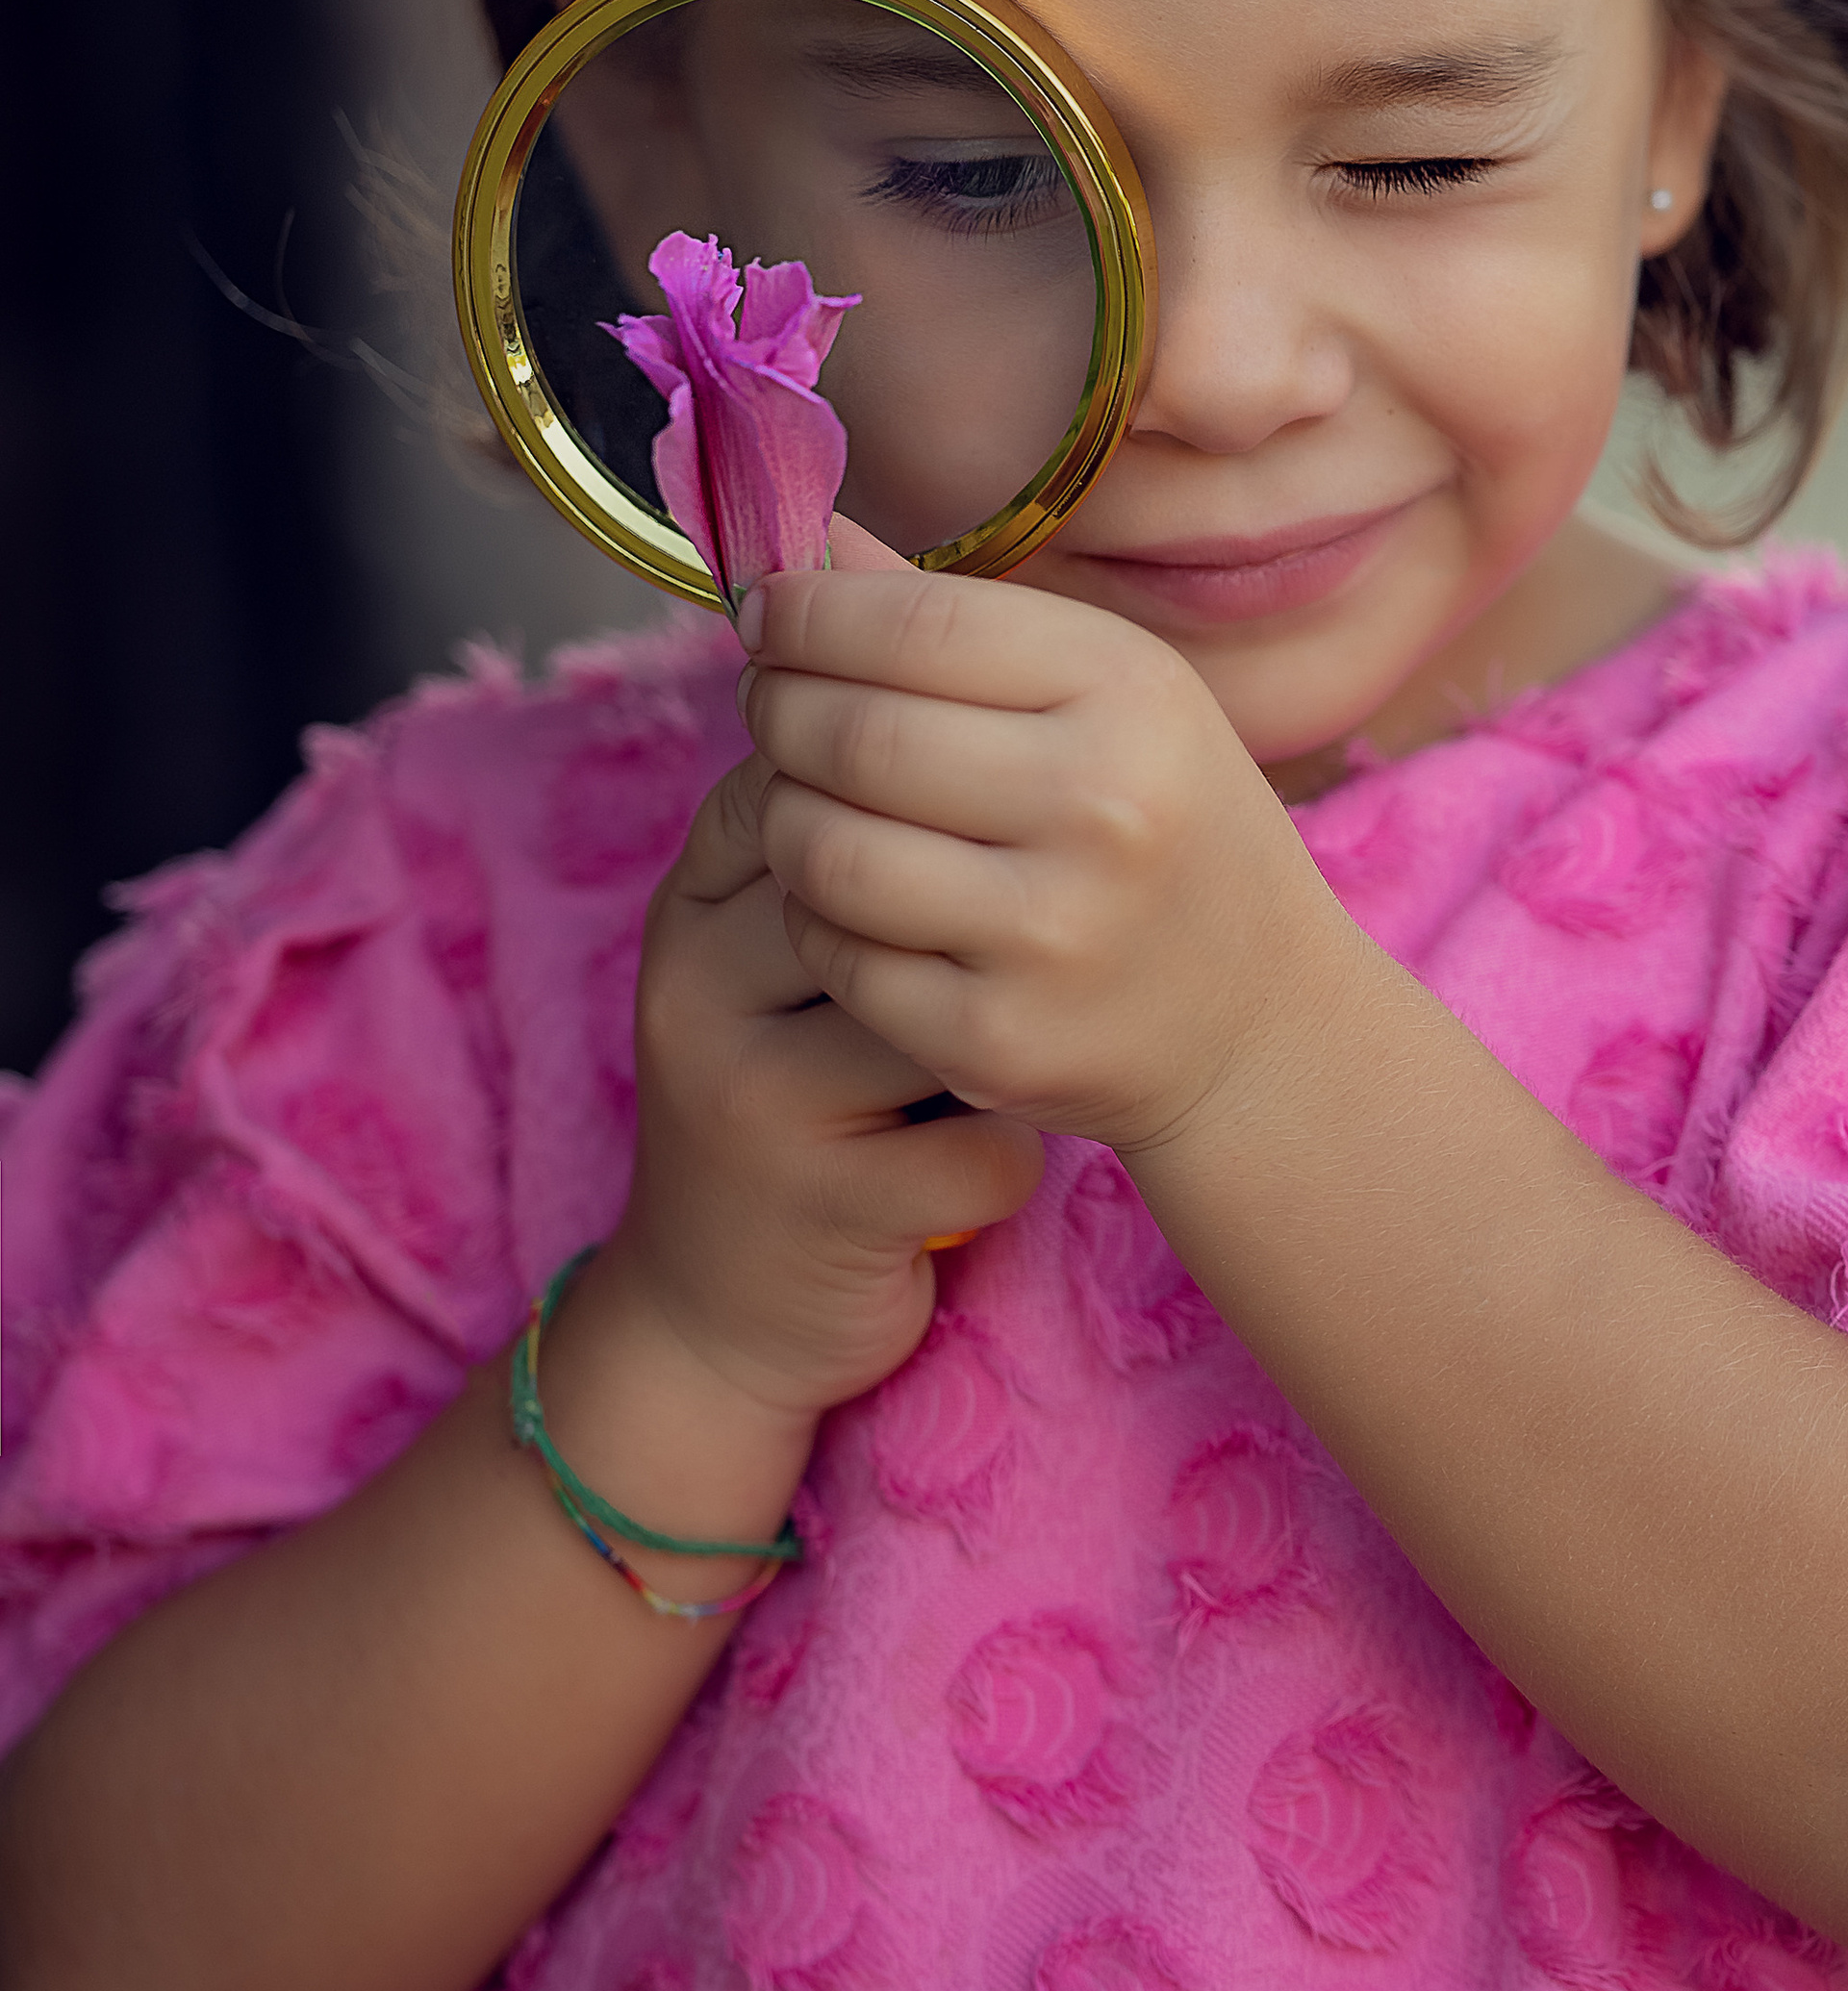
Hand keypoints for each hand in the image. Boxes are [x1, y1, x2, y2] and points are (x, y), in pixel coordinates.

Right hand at [606, 744, 1046, 1421]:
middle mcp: (698, 991)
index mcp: (690, 911)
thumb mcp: (770, 958)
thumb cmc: (790, 1090)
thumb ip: (841, 835)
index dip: (921, 810)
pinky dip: (1014, 1149)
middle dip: (972, 914)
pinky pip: (981, 1137)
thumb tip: (958, 680)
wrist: (714, 1310)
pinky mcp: (828, 1206)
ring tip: (997, 1047)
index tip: (982, 851)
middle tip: (1011, 947)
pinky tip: (986, 1153)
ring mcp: (755, 1104)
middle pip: (879, 881)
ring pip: (938, 1005)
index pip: (810, 784)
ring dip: (998, 1029)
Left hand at [738, 563, 1360, 1154]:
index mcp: (1132, 694)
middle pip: (850, 734)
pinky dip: (813, 915)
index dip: (808, 612)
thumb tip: (806, 543)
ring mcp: (1048, 935)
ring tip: (805, 796)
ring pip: (819, 848)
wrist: (1260, 1018)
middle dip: (778, 707)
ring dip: (783, 813)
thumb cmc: (1167, 822)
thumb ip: (957, 616)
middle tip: (771, 702)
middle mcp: (1100, 809)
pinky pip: (834, 953)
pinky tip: (848, 894)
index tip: (767, 611)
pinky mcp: (995, 1038)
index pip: (914, 622)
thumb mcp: (1110, 692)